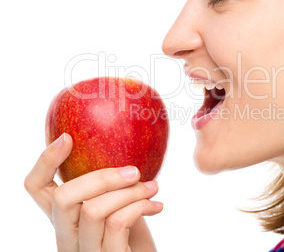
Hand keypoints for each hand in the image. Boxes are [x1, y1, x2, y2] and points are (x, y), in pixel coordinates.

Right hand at [24, 133, 162, 251]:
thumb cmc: (132, 234)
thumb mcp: (116, 204)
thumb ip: (109, 184)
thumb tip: (125, 143)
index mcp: (64, 219)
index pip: (35, 187)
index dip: (46, 161)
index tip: (68, 137)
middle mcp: (66, 238)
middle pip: (62, 197)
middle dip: (102, 177)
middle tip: (134, 171)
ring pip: (92, 209)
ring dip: (130, 192)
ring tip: (153, 188)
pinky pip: (117, 223)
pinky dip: (140, 206)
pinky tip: (156, 206)